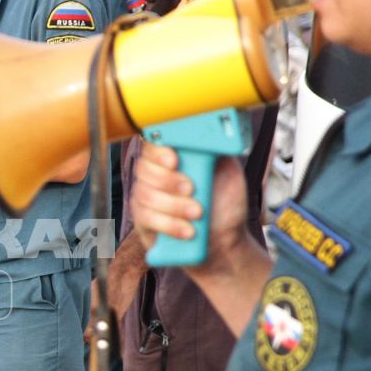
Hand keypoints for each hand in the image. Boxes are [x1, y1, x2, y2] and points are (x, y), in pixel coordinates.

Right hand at [127, 146, 250, 278]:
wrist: (226, 241)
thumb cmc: (226, 204)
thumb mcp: (228, 171)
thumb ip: (214, 149)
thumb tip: (206, 129)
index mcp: (174, 157)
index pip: (153, 145)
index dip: (158, 151)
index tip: (174, 161)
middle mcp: (155, 175)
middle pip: (144, 169)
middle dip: (169, 181)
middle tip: (192, 190)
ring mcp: (146, 198)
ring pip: (145, 194)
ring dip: (174, 206)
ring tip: (198, 214)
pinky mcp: (143, 222)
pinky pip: (144, 218)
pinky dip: (168, 224)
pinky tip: (187, 231)